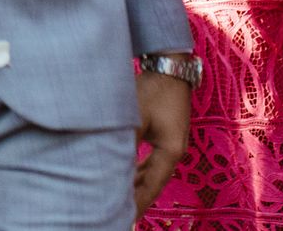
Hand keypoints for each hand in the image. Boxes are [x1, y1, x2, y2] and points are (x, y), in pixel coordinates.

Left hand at [134, 67, 191, 214]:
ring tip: (120, 199)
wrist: (170, 66)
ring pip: (151, 171)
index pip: (151, 185)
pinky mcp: (164, 133)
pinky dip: (138, 169)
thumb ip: (123, 142)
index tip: (127, 218)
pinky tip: (127, 174)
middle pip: (153, 181)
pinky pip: (150, 159)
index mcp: (170, 151)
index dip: (138, 203)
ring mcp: (170, 142)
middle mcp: (173, 150)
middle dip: (136, 197)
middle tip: (121, 214)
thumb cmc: (152, 89)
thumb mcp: (134, 117)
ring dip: (136, 183)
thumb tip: (108, 162)